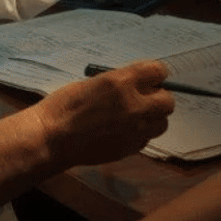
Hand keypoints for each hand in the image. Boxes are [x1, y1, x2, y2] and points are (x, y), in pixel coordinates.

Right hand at [33, 60, 175, 166]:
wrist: (52, 138)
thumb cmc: (65, 106)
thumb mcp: (93, 82)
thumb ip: (120, 82)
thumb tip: (138, 83)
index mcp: (121, 82)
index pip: (158, 71)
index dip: (154, 74)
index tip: (149, 77)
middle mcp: (134, 105)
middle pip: (167, 100)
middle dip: (159, 97)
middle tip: (144, 98)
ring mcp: (134, 129)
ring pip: (162, 122)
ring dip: (152, 117)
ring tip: (134, 117)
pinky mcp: (130, 148)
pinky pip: (147, 138)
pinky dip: (140, 133)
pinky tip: (123, 131)